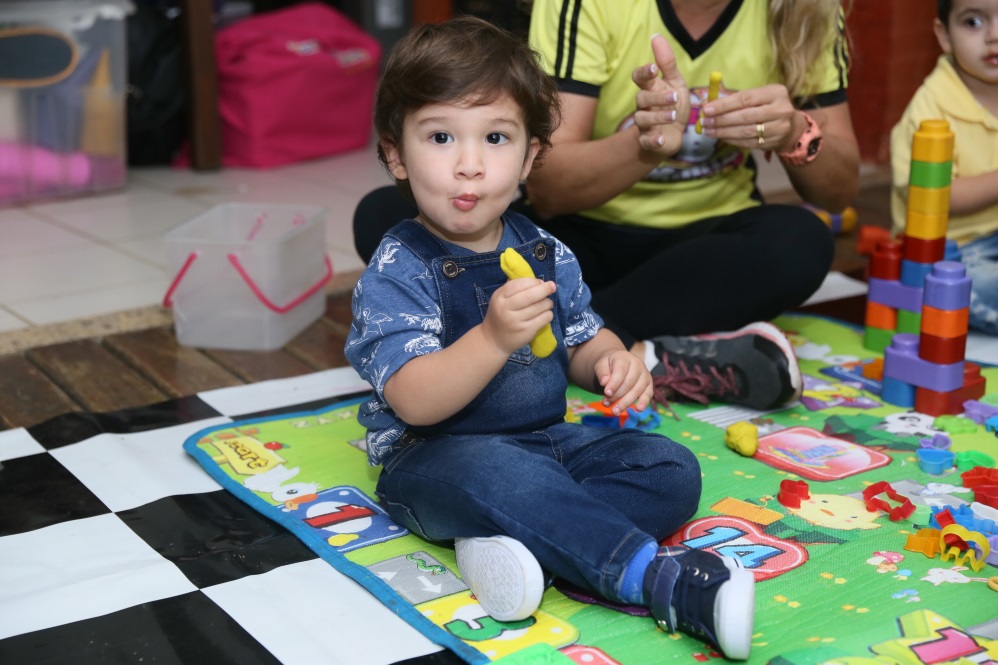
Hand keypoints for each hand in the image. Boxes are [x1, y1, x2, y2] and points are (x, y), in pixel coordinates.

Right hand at [481, 277, 555, 355]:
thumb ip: (514, 288)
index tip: (541, 282)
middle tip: (552, 286)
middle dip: (545, 289)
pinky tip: (545, 314)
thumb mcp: (500, 299)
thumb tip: (538, 281)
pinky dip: (548, 314)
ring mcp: (516, 321)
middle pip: (530, 295)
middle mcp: (506, 308)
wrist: (493, 341)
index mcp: (499, 297)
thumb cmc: (500, 316)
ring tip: (547, 303)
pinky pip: (544, 318)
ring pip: (540, 306)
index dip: (533, 281)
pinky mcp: (526, 331)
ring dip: (548, 302)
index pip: (519, 284)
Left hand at [594, 350, 653, 415]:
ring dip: (625, 402)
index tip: (606, 393)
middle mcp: (638, 365)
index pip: (621, 371)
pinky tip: (639, 409)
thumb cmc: (608, 366)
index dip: (614, 383)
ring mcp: (645, 375)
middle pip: (629, 383)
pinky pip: (648, 394)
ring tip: (614, 411)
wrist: (617, 364)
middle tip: (605, 403)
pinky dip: (644, 402)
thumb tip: (604, 382)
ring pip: (637, 390)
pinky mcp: (649, 385)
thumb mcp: (601, 365)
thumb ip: (601, 372)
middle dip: (617, 395)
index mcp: (625, 357)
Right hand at [631, 33, 690, 158]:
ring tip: (673, 115)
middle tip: (674, 96)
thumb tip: (656, 36)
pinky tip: (661, 140)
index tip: (654, 68)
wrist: (673, 135)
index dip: (644, 73)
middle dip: (657, 97)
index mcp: (650, 89)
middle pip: (642, 99)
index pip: (639, 78)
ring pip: (642, 119)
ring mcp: (645, 124)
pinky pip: (646, 141)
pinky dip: (653, 141)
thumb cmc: (673, 105)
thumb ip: (667, 62)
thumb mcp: (675, 82)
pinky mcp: (648, 141)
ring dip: (657, 117)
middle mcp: (644, 106)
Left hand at [700, 83, 799, 152]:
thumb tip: (707, 104)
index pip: (745, 98)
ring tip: (708, 131)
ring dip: (724, 132)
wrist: (790, 126)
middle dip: (722, 120)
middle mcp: (780, 109)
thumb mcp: (757, 97)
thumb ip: (735, 99)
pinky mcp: (774, 142)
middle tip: (705, 122)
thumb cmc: (767, 107)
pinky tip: (721, 137)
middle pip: (745, 116)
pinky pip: (748, 143)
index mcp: (775, 92)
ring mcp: (779, 127)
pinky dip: (732, 140)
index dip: (724, 105)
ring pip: (746, 131)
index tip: (707, 109)